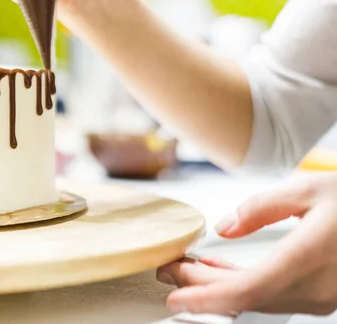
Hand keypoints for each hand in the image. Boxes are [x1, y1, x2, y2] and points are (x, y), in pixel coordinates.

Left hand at [156, 173, 336, 315]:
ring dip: (216, 285)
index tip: (175, 296)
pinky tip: (217, 268)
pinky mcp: (320, 295)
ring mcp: (320, 297)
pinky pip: (270, 295)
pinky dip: (239, 284)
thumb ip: (260, 208)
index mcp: (309, 257)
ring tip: (185, 265)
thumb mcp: (308, 189)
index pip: (247, 291)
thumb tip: (224, 228)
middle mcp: (315, 287)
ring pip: (255, 299)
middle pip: (243, 297)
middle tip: (168, 267)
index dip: (206, 298)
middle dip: (200, 286)